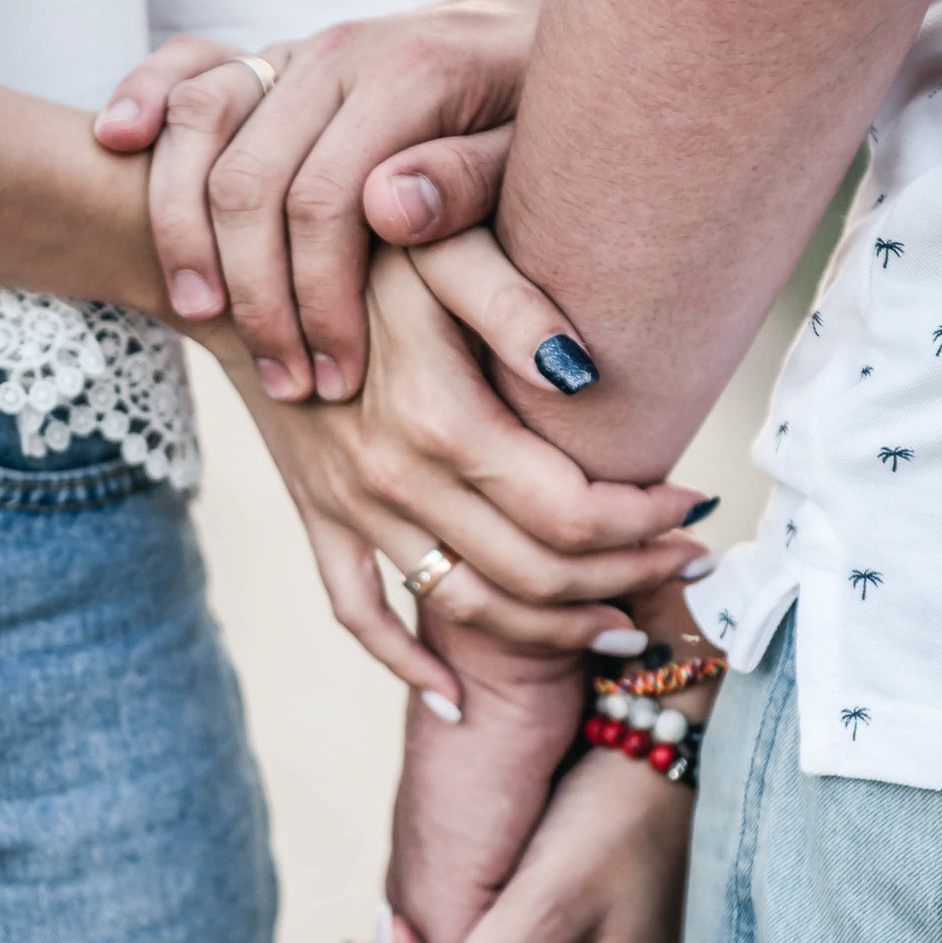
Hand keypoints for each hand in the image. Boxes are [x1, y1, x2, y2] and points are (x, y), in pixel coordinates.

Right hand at [92, 0, 553, 399]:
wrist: (524, 28)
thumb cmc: (541, 109)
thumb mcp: (535, 152)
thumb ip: (471, 181)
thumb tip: (390, 211)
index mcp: (409, 76)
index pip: (326, 200)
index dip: (320, 298)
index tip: (338, 377)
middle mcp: (339, 54)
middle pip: (251, 177)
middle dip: (254, 293)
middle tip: (281, 380)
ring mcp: (295, 50)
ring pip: (201, 124)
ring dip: (184, 227)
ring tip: (198, 315)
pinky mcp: (268, 58)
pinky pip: (184, 66)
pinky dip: (142, 95)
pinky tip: (115, 139)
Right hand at [201, 249, 711, 706]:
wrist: (245, 261)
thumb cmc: (365, 240)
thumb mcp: (442, 244)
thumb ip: (513, 301)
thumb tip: (585, 372)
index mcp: (440, 420)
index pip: (569, 510)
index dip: (644, 521)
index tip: (696, 505)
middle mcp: (397, 480)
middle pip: (537, 573)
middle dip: (629, 578)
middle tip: (693, 566)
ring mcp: (354, 507)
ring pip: (470, 608)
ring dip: (557, 631)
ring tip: (627, 625)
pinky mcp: (320, 515)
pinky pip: (360, 615)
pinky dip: (407, 667)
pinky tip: (455, 702)